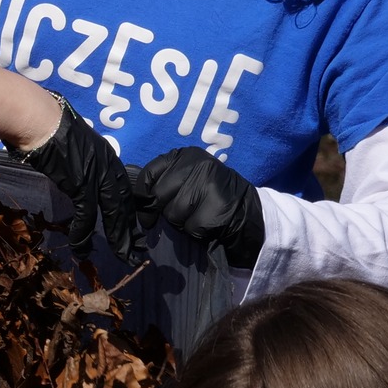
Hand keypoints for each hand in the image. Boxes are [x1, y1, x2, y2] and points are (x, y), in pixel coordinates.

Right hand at [15, 96, 141, 256]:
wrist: (39, 119)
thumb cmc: (48, 125)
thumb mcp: (72, 143)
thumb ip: (78, 159)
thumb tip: (71, 168)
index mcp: (107, 157)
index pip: (123, 190)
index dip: (129, 211)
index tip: (133, 229)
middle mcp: (108, 167)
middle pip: (123, 204)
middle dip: (131, 230)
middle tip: (137, 251)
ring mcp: (96, 175)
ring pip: (112, 213)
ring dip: (117, 237)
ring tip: (122, 256)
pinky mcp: (81, 184)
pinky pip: (86, 215)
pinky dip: (83, 233)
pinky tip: (82, 247)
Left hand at [135, 147, 264, 267]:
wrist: (250, 213)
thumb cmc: (211, 196)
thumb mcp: (189, 178)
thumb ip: (164, 181)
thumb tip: (136, 201)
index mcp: (186, 155)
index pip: (148, 175)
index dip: (142, 196)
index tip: (146, 210)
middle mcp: (198, 165)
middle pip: (158, 197)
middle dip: (165, 212)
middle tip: (184, 214)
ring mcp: (209, 185)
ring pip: (173, 214)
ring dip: (182, 223)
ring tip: (199, 216)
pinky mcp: (218, 208)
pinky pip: (191, 228)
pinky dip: (197, 233)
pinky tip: (210, 225)